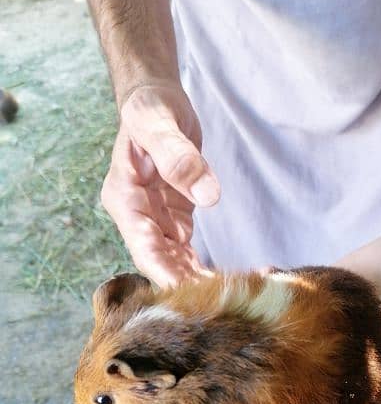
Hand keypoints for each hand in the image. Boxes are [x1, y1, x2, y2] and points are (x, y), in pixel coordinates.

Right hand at [101, 83, 219, 286]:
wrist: (156, 101)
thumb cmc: (151, 107)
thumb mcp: (160, 123)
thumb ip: (178, 157)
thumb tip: (208, 195)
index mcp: (124, 199)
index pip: (144, 247)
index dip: (167, 274)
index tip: (192, 294)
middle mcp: (137, 217)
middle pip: (160, 263)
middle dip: (188, 285)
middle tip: (223, 303)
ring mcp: (155, 222)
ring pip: (174, 263)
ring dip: (198, 282)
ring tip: (232, 299)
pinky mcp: (174, 222)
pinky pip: (186, 253)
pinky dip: (204, 268)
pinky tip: (230, 283)